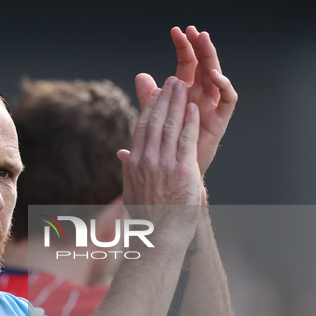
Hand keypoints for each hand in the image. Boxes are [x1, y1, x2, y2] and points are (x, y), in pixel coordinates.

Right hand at [118, 76, 202, 209]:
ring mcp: (164, 165)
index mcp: (133, 164)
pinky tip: (193, 108)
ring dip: (177, 103)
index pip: (141, 129)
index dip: (149, 108)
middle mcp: (146, 161)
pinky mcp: (182, 170)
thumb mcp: (131, 191)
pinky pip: (186, 139)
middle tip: (171, 82)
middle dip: (164, 99)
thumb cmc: (148, 216)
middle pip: (154, 122)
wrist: (160, 234)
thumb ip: (129, 169)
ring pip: (170, 126)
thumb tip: (122, 155)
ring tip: (183, 87)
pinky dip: (189, 121)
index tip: (156, 95)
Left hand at [135, 26, 237, 175]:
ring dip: (212, 58)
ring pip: (217, 76)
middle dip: (199, 46)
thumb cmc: (164, 147)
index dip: (182, 47)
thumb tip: (140, 76)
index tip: (176, 31)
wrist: (173, 176)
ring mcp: (212, 107)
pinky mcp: (220, 121)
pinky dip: (224, 86)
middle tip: (194, 30)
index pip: (186, 63)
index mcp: (185, 92)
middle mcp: (200, 96)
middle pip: (203, 65)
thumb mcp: (154, 119)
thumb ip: (149, 98)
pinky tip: (215, 75)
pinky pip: (228, 100)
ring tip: (205, 42)